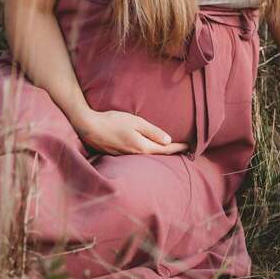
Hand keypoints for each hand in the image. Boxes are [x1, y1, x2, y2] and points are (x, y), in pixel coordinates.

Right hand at [74, 109, 190, 156]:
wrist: (89, 128)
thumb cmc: (113, 121)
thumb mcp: (135, 122)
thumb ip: (152, 131)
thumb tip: (168, 140)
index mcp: (142, 147)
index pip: (165, 150)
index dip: (178, 148)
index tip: (190, 146)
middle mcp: (135, 155)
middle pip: (157, 155)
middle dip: (171, 153)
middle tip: (184, 150)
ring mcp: (126, 157)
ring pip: (148, 157)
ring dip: (160, 154)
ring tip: (170, 151)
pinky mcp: (119, 155)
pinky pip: (137, 156)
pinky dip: (147, 153)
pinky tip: (149, 150)